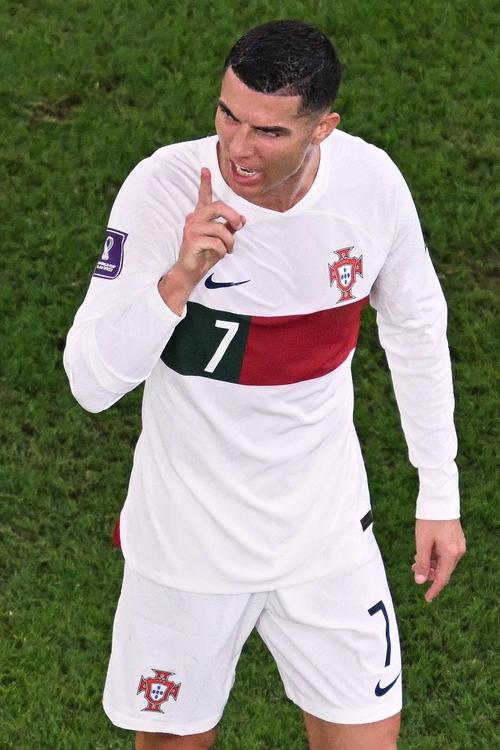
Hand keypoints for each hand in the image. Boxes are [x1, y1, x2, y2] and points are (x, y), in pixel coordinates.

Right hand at [177, 167, 244, 283]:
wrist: (191, 271)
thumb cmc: (205, 254)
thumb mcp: (221, 239)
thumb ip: (230, 227)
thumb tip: (243, 219)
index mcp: (201, 216)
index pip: (203, 196)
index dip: (205, 182)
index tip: (205, 169)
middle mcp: (194, 218)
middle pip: (218, 207)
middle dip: (233, 216)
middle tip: (239, 226)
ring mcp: (192, 228)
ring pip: (220, 229)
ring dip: (229, 242)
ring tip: (228, 249)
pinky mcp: (192, 240)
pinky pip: (216, 242)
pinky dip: (222, 250)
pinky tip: (219, 254)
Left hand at [412, 519, 465, 601]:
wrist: (439, 501)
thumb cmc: (429, 520)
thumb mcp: (422, 543)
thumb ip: (422, 563)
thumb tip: (420, 581)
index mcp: (450, 554)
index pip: (442, 578)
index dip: (434, 590)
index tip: (426, 598)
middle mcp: (458, 552)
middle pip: (443, 570)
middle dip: (429, 573)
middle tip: (414, 568)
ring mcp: (458, 545)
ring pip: (443, 562)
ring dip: (430, 564)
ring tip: (417, 558)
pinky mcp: (456, 540)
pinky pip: (445, 554)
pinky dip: (435, 556)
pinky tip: (425, 551)